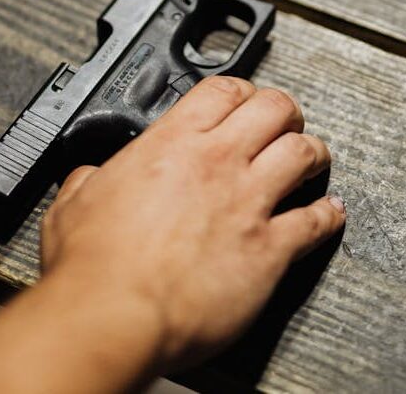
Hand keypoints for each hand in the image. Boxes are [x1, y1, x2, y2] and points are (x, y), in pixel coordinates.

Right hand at [41, 76, 344, 371]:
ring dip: (313, 152)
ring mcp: (248, 202)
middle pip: (276, 109)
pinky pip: (315, 221)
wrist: (114, 315)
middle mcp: (217, 163)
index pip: (225, 90)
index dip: (242, 89)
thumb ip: (90, 178)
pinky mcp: (269, 250)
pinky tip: (331, 211)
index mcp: (173, 143)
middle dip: (285, 111)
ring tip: (313, 158)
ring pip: (304, 153)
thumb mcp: (75, 200)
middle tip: (284, 122)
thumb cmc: (93, 264)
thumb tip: (88, 177)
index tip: (244, 100)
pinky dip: (329, 214)